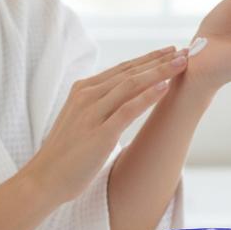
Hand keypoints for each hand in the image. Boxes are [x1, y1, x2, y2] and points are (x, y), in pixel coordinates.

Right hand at [26, 46, 188, 203]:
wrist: (45, 178)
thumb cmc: (66, 153)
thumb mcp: (81, 120)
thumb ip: (98, 106)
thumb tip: (121, 102)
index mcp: (82, 90)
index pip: (122, 69)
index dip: (148, 59)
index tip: (170, 52)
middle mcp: (86, 96)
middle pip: (130, 72)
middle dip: (159, 60)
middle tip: (185, 51)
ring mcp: (92, 113)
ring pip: (131, 85)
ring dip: (159, 72)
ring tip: (182, 63)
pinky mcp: (99, 133)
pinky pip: (127, 110)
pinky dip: (147, 96)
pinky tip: (165, 86)